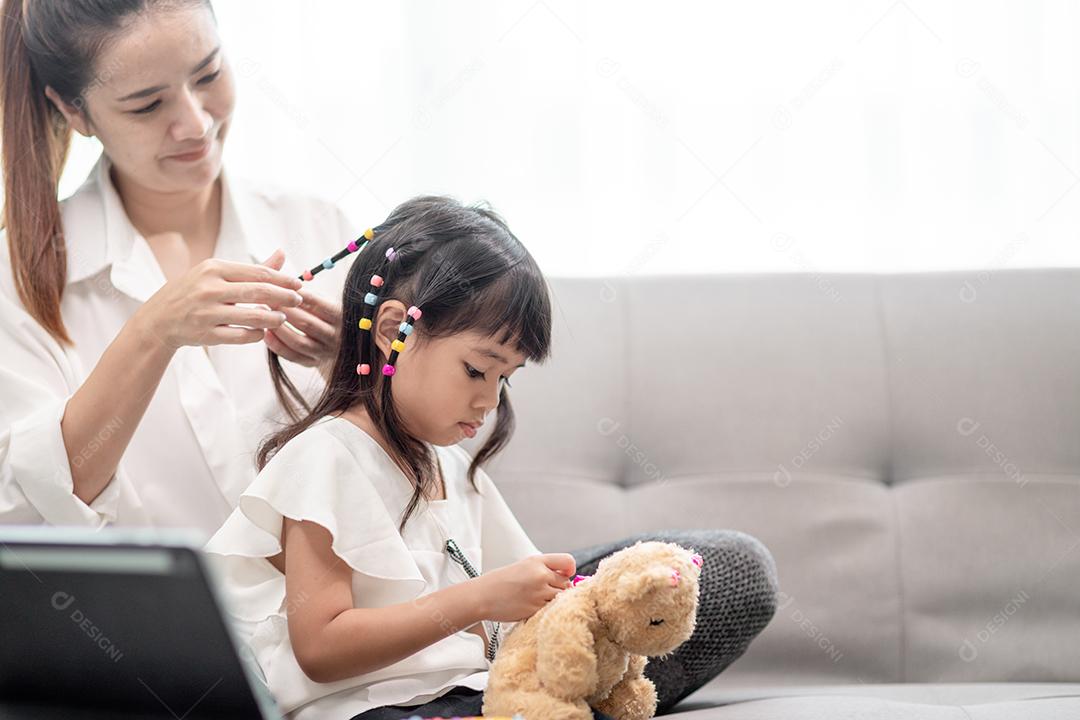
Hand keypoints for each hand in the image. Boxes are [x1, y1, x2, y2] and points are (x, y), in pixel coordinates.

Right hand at [135, 247, 302, 349]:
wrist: (159, 319)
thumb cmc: (194, 292)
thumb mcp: (216, 274)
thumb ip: (251, 269)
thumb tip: (282, 254)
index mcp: (213, 269)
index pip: (258, 273)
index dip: (283, 279)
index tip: (299, 284)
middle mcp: (209, 288)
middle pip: (259, 292)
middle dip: (284, 297)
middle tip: (298, 300)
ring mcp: (207, 313)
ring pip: (253, 316)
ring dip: (274, 318)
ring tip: (283, 317)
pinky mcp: (206, 334)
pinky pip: (241, 336)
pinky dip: (256, 334)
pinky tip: (262, 332)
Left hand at [264, 287, 341, 376]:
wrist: (340, 346)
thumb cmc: (326, 317)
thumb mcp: (325, 302)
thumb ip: (308, 294)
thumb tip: (283, 277)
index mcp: (340, 316)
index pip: (318, 304)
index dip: (298, 295)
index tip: (280, 286)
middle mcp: (335, 336)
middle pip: (307, 323)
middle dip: (284, 310)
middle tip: (266, 299)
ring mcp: (324, 352)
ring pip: (298, 341)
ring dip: (278, 328)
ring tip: (263, 315)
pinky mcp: (313, 363)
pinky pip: (292, 356)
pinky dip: (277, 345)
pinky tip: (265, 334)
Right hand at [475, 553, 576, 621]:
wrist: (483, 596)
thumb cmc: (502, 581)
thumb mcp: (524, 566)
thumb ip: (545, 569)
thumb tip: (567, 577)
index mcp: (537, 561)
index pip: (568, 562)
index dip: (570, 570)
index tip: (565, 575)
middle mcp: (540, 575)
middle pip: (567, 583)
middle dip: (561, 588)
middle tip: (547, 591)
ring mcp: (539, 593)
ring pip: (561, 598)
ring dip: (555, 601)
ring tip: (539, 600)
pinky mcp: (535, 609)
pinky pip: (551, 610)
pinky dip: (546, 610)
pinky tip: (534, 607)